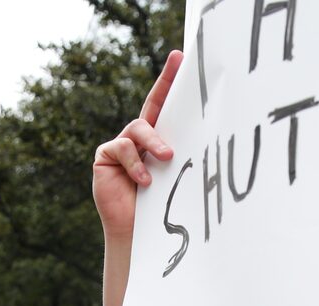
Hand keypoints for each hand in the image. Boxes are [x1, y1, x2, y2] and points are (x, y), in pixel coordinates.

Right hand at [92, 49, 183, 239]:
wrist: (137, 234)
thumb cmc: (161, 208)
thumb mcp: (177, 179)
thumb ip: (183, 158)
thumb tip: (212, 139)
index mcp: (159, 141)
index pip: (166, 106)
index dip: (171, 81)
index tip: (181, 56)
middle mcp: (139, 138)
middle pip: (152, 105)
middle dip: (165, 84)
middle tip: (180, 71)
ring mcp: (121, 145)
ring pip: (139, 128)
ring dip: (155, 142)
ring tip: (167, 158)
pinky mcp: (106, 156)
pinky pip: (122, 148)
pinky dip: (136, 164)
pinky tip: (145, 181)